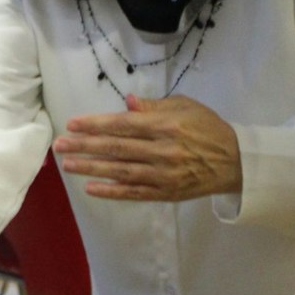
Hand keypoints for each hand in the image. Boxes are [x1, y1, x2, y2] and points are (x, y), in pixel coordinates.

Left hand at [51, 93, 241, 201]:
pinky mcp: (166, 193)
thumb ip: (155, 106)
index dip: (95, 125)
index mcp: (166, 125)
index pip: (123, 125)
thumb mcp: (185, 106)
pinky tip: (91, 188)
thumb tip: (129, 102)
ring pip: (121, 172)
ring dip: (92, 169)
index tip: (72, 124)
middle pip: (116, 148)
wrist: (234, 161)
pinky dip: (112, 192)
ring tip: (68, 165)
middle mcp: (162, 151)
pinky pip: (134, 193)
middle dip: (85, 146)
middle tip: (59, 145)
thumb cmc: (207, 127)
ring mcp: (163, 174)